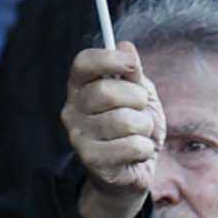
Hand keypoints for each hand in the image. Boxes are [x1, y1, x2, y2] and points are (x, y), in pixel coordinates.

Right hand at [61, 40, 161, 217]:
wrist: (133, 171)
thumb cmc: (134, 128)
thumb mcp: (139, 96)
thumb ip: (132, 73)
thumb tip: (126, 46)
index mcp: (80, 88)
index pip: (83, 63)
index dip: (108, 59)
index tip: (131, 64)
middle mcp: (72, 110)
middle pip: (106, 92)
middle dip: (137, 99)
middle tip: (142, 109)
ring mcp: (78, 137)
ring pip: (124, 121)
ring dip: (145, 127)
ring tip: (140, 133)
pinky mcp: (92, 161)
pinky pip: (132, 146)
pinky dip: (145, 149)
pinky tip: (138, 153)